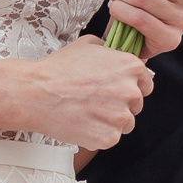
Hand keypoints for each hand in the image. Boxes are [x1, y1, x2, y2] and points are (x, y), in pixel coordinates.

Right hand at [27, 34, 154, 149]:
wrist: (36, 93)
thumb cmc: (58, 69)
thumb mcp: (88, 44)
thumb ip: (111, 50)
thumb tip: (117, 54)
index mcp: (131, 67)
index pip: (146, 82)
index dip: (131, 85)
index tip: (117, 88)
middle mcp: (131, 91)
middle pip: (136, 104)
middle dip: (120, 103)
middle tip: (96, 101)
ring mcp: (120, 117)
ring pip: (125, 123)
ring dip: (111, 120)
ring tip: (87, 112)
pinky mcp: (108, 137)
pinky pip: (110, 138)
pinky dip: (98, 134)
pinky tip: (82, 123)